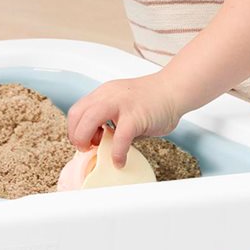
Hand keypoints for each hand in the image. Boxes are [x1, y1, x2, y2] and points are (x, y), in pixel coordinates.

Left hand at [67, 74, 183, 166]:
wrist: (174, 89)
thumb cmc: (152, 100)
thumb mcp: (122, 104)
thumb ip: (110, 120)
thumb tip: (100, 142)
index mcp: (103, 94)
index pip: (77, 110)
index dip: (74, 129)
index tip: (83, 141)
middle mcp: (108, 96)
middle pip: (77, 115)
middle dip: (76, 136)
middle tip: (86, 148)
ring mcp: (121, 104)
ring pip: (90, 121)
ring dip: (87, 140)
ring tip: (97, 152)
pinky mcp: (135, 116)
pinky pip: (119, 137)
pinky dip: (116, 153)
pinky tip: (119, 160)